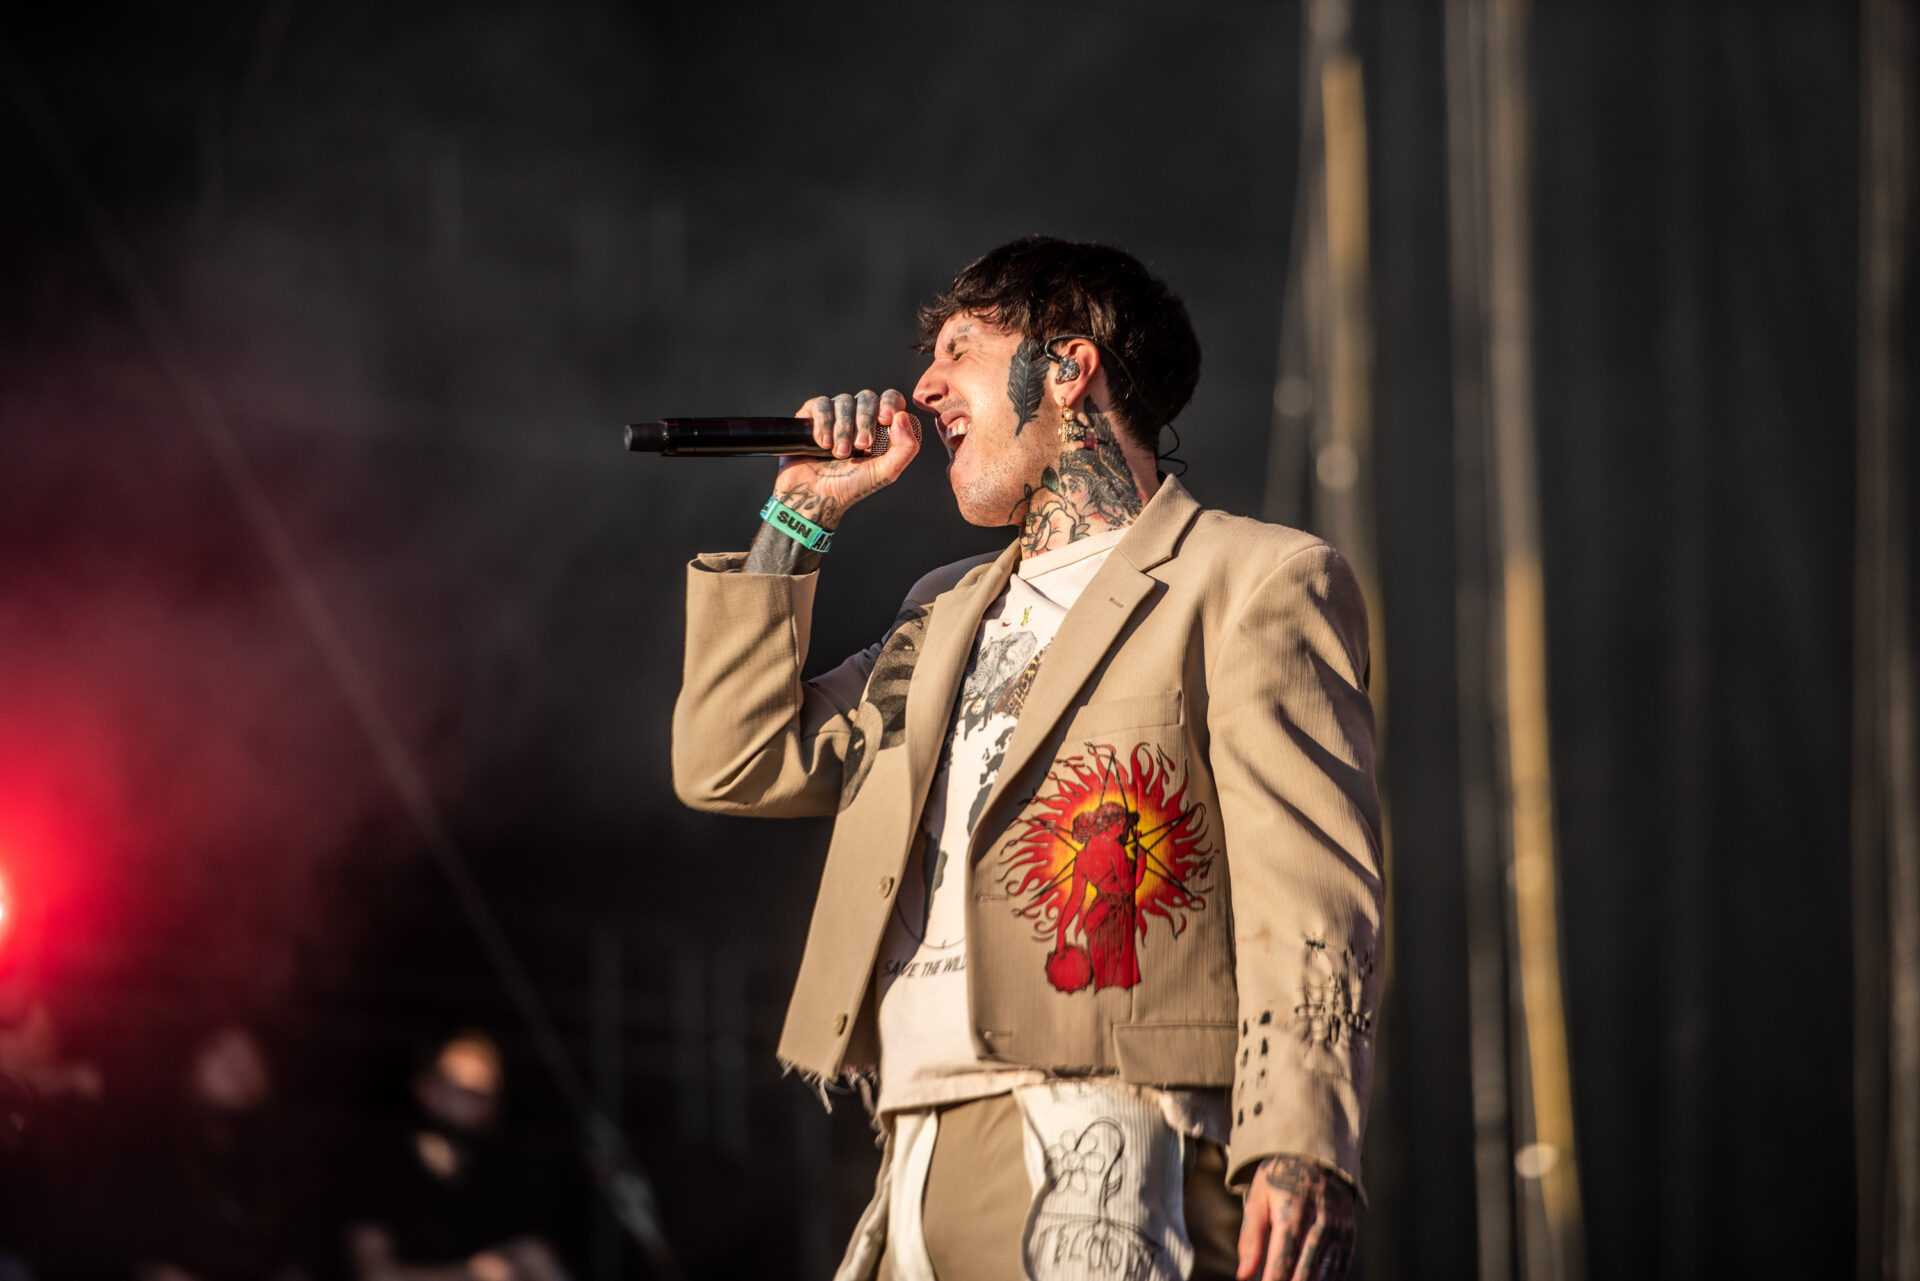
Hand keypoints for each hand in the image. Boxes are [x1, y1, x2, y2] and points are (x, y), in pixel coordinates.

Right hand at [773, 389, 921, 529]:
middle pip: (867, 398)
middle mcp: (858, 416)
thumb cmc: (851, 485)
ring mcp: (835, 415)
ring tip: (839, 453)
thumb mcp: (886, 472)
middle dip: (864, 421)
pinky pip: (821, 404)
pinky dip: (824, 423)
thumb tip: (903, 416)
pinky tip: (823, 443)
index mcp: (880, 426)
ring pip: (844, 401)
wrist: (817, 496)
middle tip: (860, 446)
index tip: (885, 419)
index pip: (891, 399)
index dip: (889, 403)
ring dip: (843, 428)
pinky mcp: (812, 416)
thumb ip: (906, 448)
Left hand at [1237, 1154, 1356, 1280]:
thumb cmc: (1279, 1179)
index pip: (1282, 1259)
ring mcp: (1337, 1228)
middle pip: (1305, 1270)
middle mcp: (1319, 1221)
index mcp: (1292, 1211)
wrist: (1315, 1154)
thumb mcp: (1258, 1199)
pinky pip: (1341, 1265)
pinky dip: (1329, 1280)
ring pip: (1326, 1271)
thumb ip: (1250, 1238)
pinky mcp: (1349, 1232)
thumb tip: (1243, 1275)